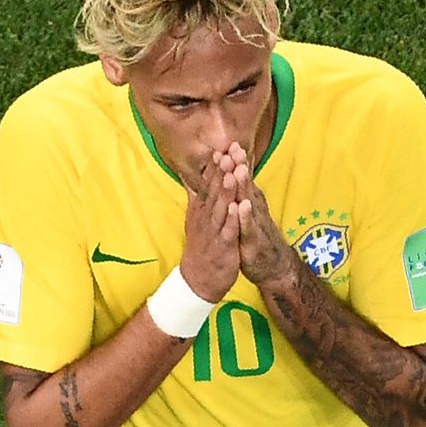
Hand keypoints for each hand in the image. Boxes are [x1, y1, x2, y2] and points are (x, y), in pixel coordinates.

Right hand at [178, 153, 240, 301]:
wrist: (199, 278)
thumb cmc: (202, 244)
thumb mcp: (195, 217)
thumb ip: (195, 195)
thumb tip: (187, 174)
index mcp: (202, 209)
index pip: (208, 184)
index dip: (216, 167)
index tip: (221, 148)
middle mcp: (205, 217)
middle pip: (214, 191)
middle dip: (222, 172)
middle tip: (228, 153)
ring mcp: (213, 231)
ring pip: (220, 208)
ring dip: (226, 191)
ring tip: (233, 173)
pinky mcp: (222, 246)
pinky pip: (228, 230)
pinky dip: (232, 219)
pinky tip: (238, 207)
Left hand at [224, 143, 293, 285]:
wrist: (273, 265)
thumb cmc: (257, 236)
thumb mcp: (249, 212)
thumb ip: (242, 193)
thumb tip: (236, 173)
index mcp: (250, 202)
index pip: (241, 179)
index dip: (236, 162)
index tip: (230, 143)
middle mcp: (254, 209)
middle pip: (246, 185)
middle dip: (240, 166)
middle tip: (235, 148)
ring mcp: (255, 224)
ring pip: (248, 202)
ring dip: (244, 186)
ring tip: (239, 170)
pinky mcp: (254, 241)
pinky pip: (249, 227)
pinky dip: (245, 216)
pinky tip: (242, 206)